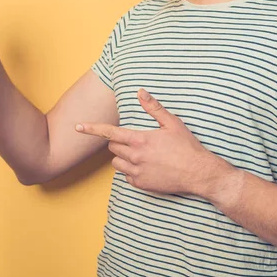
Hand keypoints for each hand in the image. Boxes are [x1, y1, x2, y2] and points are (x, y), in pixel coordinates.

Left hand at [75, 88, 219, 194]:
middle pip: (113, 147)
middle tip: (135, 140)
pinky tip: (146, 167)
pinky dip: (131, 171)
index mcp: (140, 139)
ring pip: (116, 163)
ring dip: (122, 157)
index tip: (78, 126)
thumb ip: (153, 108)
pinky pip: (126, 176)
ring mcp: (137, 172)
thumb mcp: (173, 123)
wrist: (198, 173)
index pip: (109, 133)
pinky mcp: (141, 184)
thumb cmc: (187, 147)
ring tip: (140, 154)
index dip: (91, 128)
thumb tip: (140, 91)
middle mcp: (135, 156)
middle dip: (118, 142)